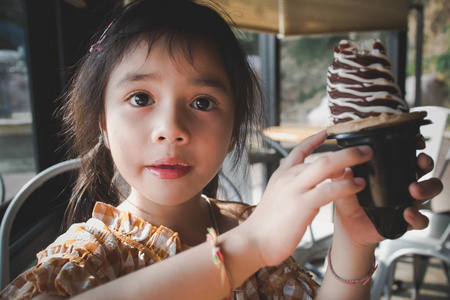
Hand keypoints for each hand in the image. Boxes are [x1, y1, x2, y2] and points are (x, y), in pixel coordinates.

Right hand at [242, 131, 372, 266]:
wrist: (252, 241)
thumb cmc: (265, 226)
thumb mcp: (276, 200)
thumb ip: (291, 190)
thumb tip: (308, 188)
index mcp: (281, 176)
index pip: (298, 151)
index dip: (313, 140)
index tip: (326, 132)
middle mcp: (288, 177)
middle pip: (321, 156)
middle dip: (345, 151)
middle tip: (365, 149)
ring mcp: (295, 189)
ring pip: (326, 166)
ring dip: (350, 160)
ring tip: (367, 159)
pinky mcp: (302, 204)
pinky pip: (329, 189)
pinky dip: (346, 185)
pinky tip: (358, 185)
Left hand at [332, 148, 442, 248]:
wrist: (349, 228)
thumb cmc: (349, 203)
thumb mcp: (343, 187)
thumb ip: (342, 178)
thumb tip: (345, 170)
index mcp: (388, 171)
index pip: (405, 153)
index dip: (414, 146)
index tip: (416, 143)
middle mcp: (401, 183)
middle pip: (424, 168)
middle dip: (426, 163)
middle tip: (419, 163)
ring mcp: (407, 200)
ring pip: (430, 190)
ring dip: (427, 187)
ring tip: (414, 190)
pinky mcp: (407, 220)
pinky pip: (422, 219)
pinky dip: (418, 217)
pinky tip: (408, 214)